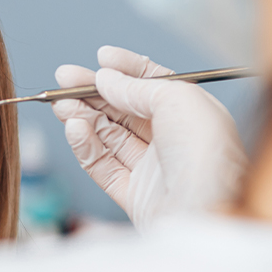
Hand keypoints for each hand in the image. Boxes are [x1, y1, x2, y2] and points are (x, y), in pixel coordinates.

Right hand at [53, 46, 246, 228]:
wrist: (210, 213)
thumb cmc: (208, 155)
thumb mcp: (178, 100)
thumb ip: (138, 86)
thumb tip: (107, 78)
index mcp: (192, 114)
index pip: (155, 85)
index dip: (127, 70)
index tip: (101, 57)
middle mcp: (173, 140)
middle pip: (125, 110)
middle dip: (94, 92)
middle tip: (64, 78)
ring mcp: (153, 169)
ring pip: (110, 136)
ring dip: (83, 116)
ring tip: (61, 103)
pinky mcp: (135, 196)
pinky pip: (103, 166)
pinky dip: (85, 145)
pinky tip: (74, 127)